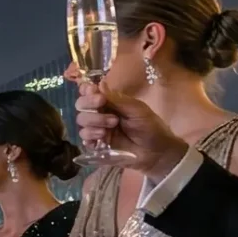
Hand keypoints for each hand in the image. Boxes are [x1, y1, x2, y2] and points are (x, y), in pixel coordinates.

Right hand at [74, 81, 189, 180]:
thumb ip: (115, 99)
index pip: (89, 92)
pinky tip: (102, 137)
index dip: (87, 91)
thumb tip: (97, 84)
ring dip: (94, 121)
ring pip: (81, 121)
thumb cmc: (150, 127)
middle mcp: (100, 114)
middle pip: (81, 105)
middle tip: (101, 104)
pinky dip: (90, 136)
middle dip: (89, 104)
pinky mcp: (97, 145)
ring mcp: (97, 129)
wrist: (156, 151)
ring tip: (111, 126)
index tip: (94, 92)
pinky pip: (84, 139)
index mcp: (109, 102)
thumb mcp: (135, 109)